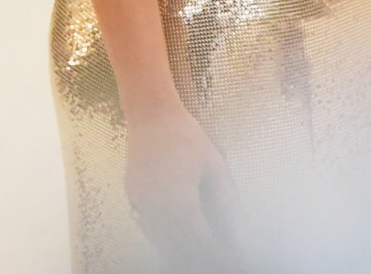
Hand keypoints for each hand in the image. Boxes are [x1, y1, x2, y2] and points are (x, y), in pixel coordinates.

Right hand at [125, 105, 247, 271]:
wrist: (152, 113)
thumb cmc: (186, 134)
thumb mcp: (214, 164)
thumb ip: (225, 198)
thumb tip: (237, 226)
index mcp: (179, 199)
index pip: (199, 239)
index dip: (215, 251)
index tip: (230, 256)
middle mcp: (157, 205)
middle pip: (177, 245)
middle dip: (197, 254)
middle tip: (216, 257)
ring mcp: (141, 201)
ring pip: (159, 239)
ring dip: (177, 249)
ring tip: (197, 254)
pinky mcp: (133, 194)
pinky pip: (146, 224)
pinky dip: (160, 237)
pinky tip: (173, 240)